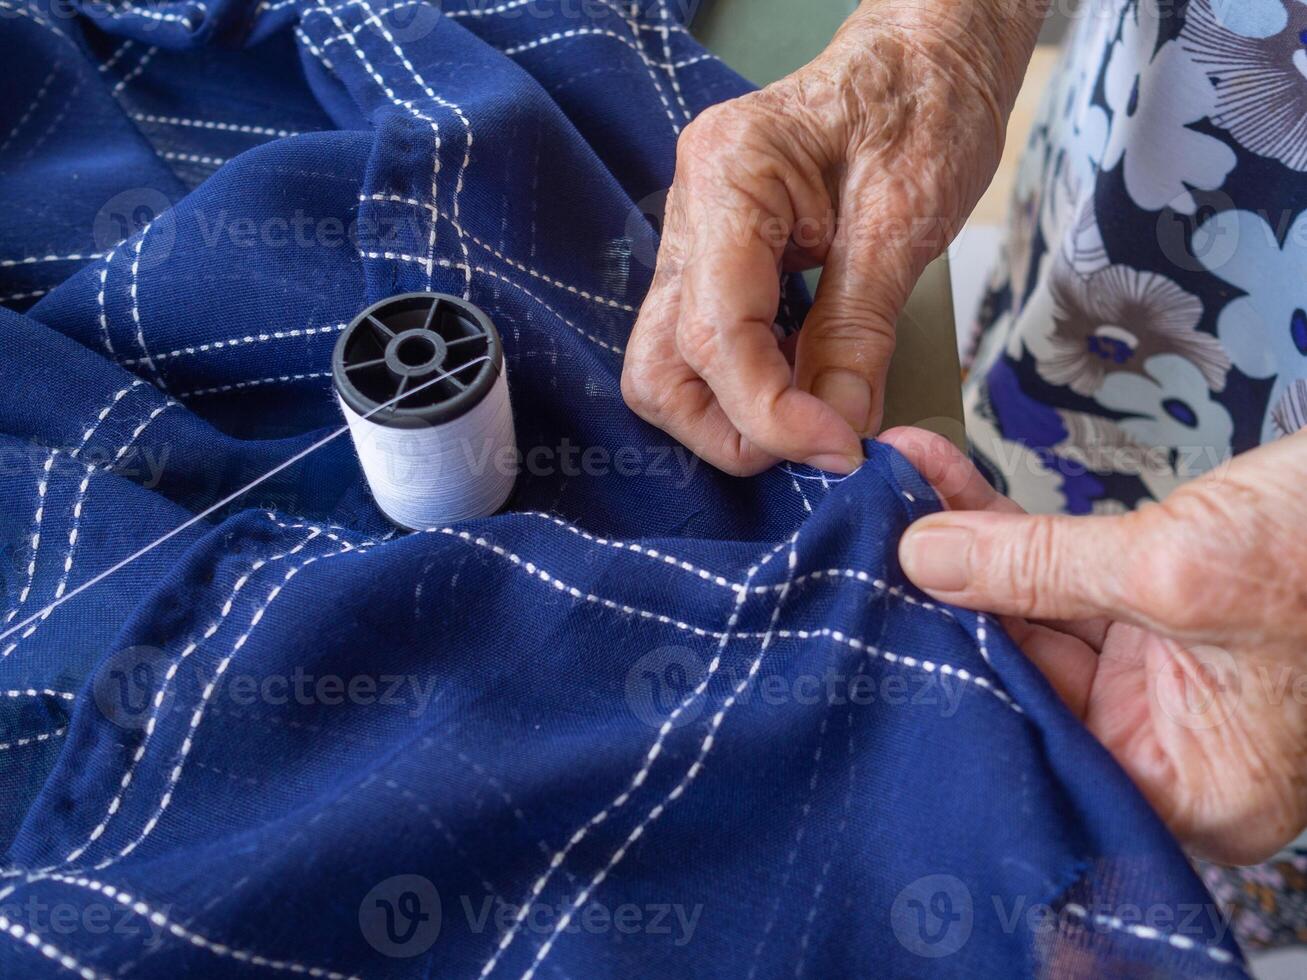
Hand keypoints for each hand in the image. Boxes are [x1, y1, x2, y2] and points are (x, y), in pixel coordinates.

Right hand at [621, 0, 1043, 474]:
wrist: (924, 55)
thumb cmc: (923, 104)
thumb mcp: (906, 217)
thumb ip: (859, 330)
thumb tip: (839, 427)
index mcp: (728, 176)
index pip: (714, 332)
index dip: (770, 412)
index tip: (838, 447)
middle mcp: (689, 211)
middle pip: (659, 366)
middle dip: (730, 428)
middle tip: (816, 445)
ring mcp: (694, 239)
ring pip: (668, 366)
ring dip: (734, 415)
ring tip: (816, 418)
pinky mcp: (715, 262)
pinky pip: (705, 345)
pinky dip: (750, 385)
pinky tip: (805, 385)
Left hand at [885, 426, 1306, 864]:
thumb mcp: (1175, 567)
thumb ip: (1039, 568)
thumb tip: (925, 557)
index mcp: (1189, 787)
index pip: (1035, 745)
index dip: (951, 679)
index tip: (878, 621)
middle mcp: (1168, 744)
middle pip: (1020, 674)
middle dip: (944, 600)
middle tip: (873, 541)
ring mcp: (1161, 676)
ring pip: (1031, 616)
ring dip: (965, 550)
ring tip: (900, 497)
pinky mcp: (1157, 613)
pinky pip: (1062, 578)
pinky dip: (1008, 532)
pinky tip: (946, 490)